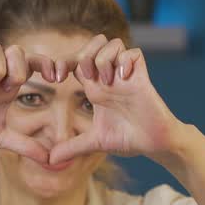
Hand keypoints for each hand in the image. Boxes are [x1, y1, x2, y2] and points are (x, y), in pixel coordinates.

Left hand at [48, 34, 183, 165]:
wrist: (153, 144)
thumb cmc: (128, 139)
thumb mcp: (94, 142)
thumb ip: (73, 147)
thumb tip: (51, 160)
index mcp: (95, 87)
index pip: (76, 61)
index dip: (63, 62)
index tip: (56, 78)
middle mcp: (109, 77)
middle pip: (94, 43)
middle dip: (84, 54)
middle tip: (86, 77)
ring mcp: (126, 75)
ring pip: (113, 44)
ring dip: (104, 59)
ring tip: (107, 81)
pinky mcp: (142, 77)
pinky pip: (134, 53)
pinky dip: (125, 62)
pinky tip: (123, 79)